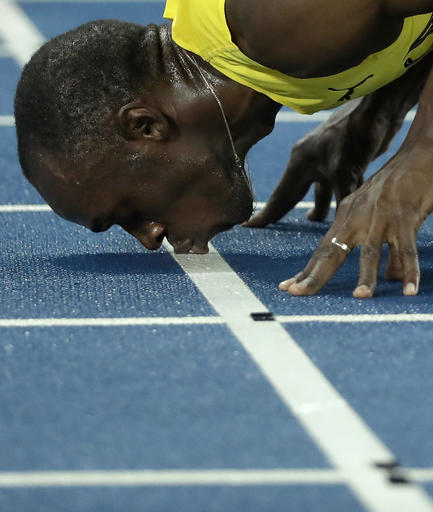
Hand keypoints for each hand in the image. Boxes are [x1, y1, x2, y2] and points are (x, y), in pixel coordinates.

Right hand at [244, 56, 431, 227]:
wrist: (380, 106)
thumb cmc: (356, 135)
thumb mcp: (347, 172)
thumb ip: (340, 202)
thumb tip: (339, 231)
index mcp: (300, 162)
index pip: (280, 195)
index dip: (266, 213)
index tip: (249, 226)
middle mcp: (309, 162)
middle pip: (293, 193)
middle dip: (284, 211)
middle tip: (271, 229)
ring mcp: (325, 160)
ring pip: (316, 190)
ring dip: (315, 206)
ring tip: (311, 222)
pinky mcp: (342, 159)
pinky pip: (332, 185)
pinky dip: (333, 198)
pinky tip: (338, 207)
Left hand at [279, 152, 432, 296]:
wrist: (418, 155)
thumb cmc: (397, 187)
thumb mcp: (377, 214)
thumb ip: (381, 245)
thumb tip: (389, 277)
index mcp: (346, 216)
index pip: (322, 249)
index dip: (306, 270)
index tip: (288, 288)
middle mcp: (357, 217)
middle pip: (332, 251)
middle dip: (314, 275)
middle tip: (297, 293)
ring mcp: (380, 217)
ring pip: (369, 252)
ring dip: (366, 277)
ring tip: (359, 297)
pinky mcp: (405, 217)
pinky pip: (406, 250)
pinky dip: (408, 271)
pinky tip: (407, 290)